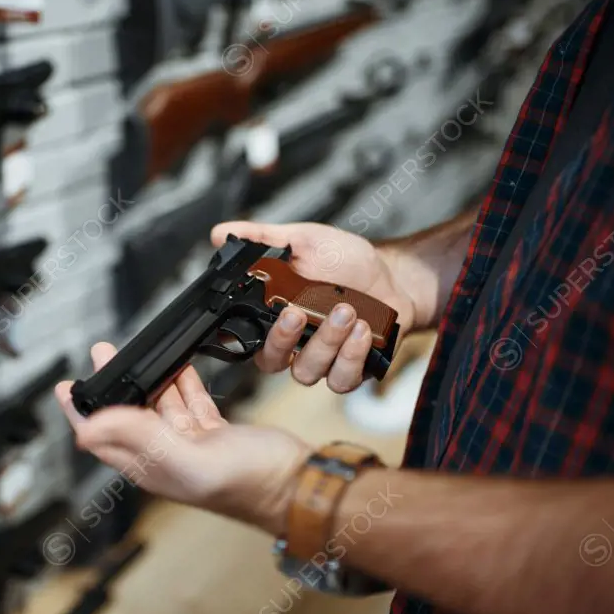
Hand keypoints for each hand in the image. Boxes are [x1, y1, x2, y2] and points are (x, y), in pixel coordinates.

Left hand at [55, 342, 310, 535]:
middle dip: (111, 385)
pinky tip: (177, 366)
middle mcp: (166, 456)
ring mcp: (191, 444)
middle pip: (126, 415)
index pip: (102, 439)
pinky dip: (181, 381)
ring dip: (144, 378)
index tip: (67, 388)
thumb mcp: (188, 458)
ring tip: (128, 353)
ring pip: (157, 404)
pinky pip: (189, 402)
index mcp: (151, 467)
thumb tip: (91, 427)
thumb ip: (141, 439)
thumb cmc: (251, 484)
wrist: (298, 484)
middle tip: (100, 356)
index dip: (81, 413)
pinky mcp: (214, 432)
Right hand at [211, 221, 419, 393]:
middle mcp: (293, 343)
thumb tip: (220, 233)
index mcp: (272, 315)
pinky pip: (341, 379)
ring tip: (345, 311)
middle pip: (270, 361)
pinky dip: (351, 357)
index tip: (252, 311)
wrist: (393, 275)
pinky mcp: (349, 370)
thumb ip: (261, 238)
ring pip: (307, 371)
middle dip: (283, 339)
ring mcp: (321, 360)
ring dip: (325, 342)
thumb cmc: (345, 261)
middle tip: (298, 313)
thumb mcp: (302, 240)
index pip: (242, 335)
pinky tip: (363, 331)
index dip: (239, 333)